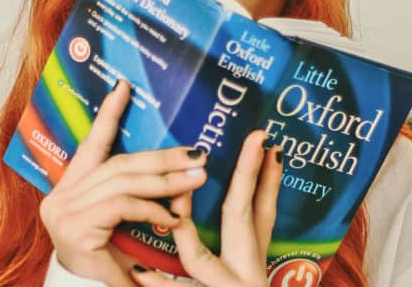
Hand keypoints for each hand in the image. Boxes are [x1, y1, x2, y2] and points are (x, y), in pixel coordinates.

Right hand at [39, 80, 208, 285]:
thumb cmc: (111, 262)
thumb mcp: (121, 223)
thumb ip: (133, 193)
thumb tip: (173, 166)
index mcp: (72, 188)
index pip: (92, 144)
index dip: (108, 113)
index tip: (124, 86)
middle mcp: (62, 196)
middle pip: (119, 164)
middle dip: (162, 157)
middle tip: (197, 154)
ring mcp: (65, 211)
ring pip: (124, 182)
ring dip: (166, 180)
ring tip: (197, 178)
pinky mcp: (75, 227)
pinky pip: (123, 206)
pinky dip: (153, 209)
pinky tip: (175, 217)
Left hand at [130, 130, 283, 286]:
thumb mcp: (250, 263)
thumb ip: (247, 231)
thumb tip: (242, 183)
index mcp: (253, 260)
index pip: (264, 211)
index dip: (269, 177)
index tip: (271, 144)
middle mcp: (246, 273)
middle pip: (243, 218)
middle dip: (247, 175)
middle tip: (254, 139)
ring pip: (199, 257)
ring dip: (181, 226)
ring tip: (170, 197)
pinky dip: (160, 284)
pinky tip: (139, 270)